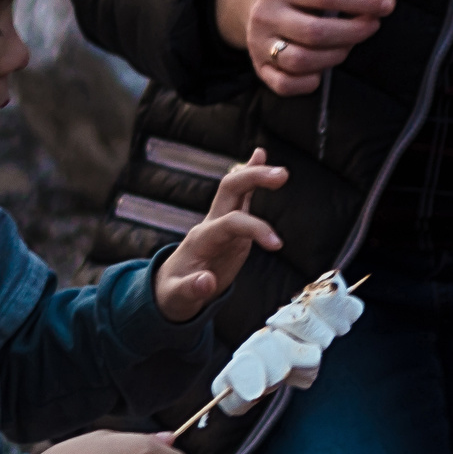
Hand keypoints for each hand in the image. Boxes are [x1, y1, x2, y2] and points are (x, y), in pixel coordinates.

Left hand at [155, 149, 286, 320]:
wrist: (171, 291)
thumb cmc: (174, 295)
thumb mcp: (177, 298)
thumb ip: (191, 289)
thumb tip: (207, 281)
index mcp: (201, 240)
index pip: (231, 222)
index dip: (255, 228)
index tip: (277, 245)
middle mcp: (211, 224)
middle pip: (230, 189)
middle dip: (253, 178)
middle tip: (281, 174)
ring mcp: (221, 223)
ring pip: (236, 187)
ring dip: (255, 172)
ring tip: (278, 169)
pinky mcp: (231, 227)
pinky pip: (241, 196)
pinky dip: (251, 177)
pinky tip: (259, 156)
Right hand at [215, 0, 393, 96]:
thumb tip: (374, 7)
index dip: (362, 1)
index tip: (386, 5)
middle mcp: (266, 15)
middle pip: (315, 32)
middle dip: (353, 32)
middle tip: (370, 26)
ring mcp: (259, 43)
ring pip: (301, 61)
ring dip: (335, 56)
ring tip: (346, 45)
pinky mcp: (259, 67)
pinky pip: (285, 85)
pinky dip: (308, 82)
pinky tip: (321, 69)